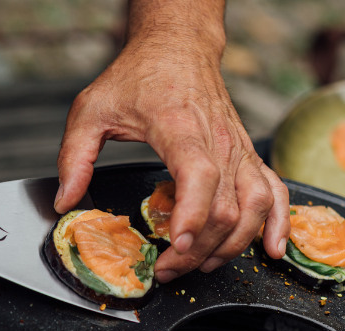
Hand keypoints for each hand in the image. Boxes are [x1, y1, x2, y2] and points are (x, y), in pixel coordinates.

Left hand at [54, 27, 290, 283]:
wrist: (176, 48)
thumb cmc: (138, 76)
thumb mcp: (91, 110)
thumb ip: (74, 157)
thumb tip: (66, 201)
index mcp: (179, 127)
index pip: (200, 176)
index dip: (192, 216)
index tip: (175, 244)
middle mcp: (217, 140)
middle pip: (226, 207)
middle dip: (198, 249)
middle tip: (168, 268)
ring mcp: (238, 149)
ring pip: (254, 207)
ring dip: (233, 245)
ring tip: (203, 264)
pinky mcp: (248, 156)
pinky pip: (276, 192)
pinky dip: (278, 223)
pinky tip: (273, 248)